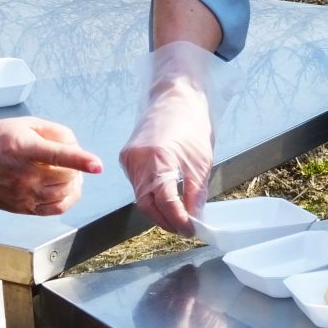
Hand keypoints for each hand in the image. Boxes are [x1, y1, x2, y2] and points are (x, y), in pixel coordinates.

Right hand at [0, 117, 101, 214]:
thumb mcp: (27, 124)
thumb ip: (57, 132)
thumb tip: (77, 146)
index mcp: (24, 148)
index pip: (56, 156)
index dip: (79, 160)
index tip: (97, 165)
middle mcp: (24, 174)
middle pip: (66, 176)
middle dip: (77, 167)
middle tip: (69, 160)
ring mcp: (23, 193)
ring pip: (64, 193)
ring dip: (74, 183)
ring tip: (68, 173)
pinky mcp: (23, 207)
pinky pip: (55, 209)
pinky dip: (68, 199)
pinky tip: (66, 189)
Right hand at [120, 41, 239, 235]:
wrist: (176, 97)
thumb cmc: (192, 124)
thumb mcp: (201, 160)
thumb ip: (196, 191)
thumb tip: (195, 217)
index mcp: (158, 159)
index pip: (165, 201)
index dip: (178, 220)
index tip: (191, 230)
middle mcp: (137, 160)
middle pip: (147, 203)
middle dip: (166, 220)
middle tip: (185, 229)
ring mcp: (128, 159)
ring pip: (140, 196)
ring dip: (158, 210)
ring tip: (178, 218)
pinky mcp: (126, 157)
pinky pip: (137, 184)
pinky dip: (151, 196)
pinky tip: (165, 201)